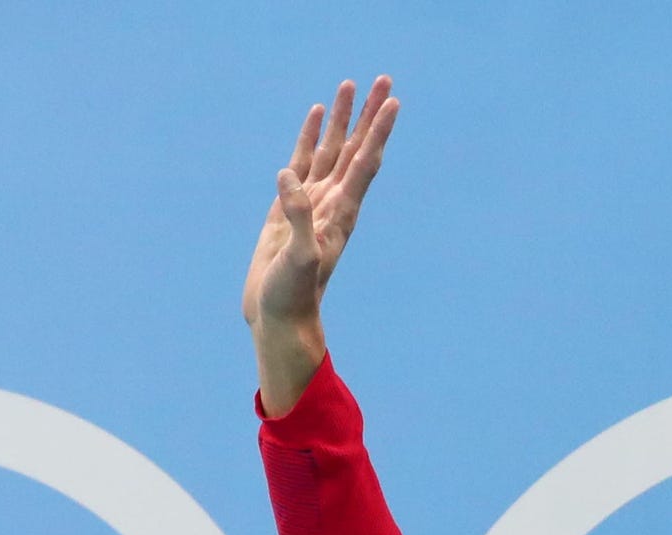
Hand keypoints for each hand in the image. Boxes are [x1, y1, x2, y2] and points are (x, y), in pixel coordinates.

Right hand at [244, 76, 399, 414]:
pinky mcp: (290, 206)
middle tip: (383, 79)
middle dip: (368, 114)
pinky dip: (310, 136)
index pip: (365, 163)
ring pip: (331, 149)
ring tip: (348, 85)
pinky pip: (304, 162)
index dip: (378, 132)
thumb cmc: (292, 295)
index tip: (392, 102)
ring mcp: (313, 202)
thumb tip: (288, 176)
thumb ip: (298, 218)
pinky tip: (315, 116)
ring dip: (341, 118)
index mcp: (341, 213)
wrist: (279, 317)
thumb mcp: (298, 259)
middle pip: (355, 147)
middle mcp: (333, 202)